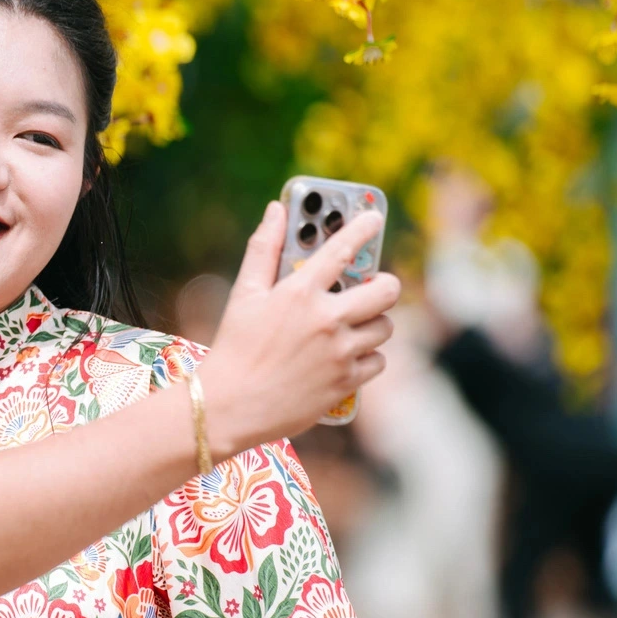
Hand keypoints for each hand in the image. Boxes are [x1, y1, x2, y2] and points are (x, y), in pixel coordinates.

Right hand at [202, 202, 399, 451]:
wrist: (230, 406)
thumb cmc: (234, 347)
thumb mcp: (244, 294)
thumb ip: (263, 248)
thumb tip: (275, 210)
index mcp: (300, 292)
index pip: (342, 249)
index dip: (364, 228)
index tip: (375, 217)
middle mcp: (326, 320)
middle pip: (386, 291)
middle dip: (385, 285)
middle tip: (374, 287)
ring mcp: (340, 353)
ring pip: (385, 327)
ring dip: (374, 323)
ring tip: (353, 326)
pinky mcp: (346, 382)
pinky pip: (377, 361)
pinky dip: (367, 357)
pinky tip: (346, 357)